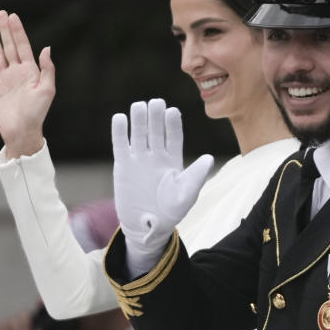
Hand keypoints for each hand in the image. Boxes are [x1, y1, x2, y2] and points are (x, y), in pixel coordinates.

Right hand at [0, 10, 54, 157]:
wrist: (22, 131)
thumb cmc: (37, 113)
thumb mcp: (47, 90)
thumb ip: (47, 69)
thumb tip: (47, 48)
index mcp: (31, 72)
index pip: (23, 46)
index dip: (18, 31)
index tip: (13, 16)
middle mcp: (17, 73)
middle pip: (10, 47)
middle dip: (6, 30)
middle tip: (1, 13)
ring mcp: (5, 81)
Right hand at [0, 307, 66, 329]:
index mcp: (40, 321)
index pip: (40, 308)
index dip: (41, 304)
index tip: (41, 302)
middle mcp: (27, 317)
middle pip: (24, 316)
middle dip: (24, 328)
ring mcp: (14, 320)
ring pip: (12, 323)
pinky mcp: (2, 326)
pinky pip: (3, 329)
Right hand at [111, 99, 212, 266]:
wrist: (148, 227)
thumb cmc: (171, 212)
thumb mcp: (187, 195)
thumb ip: (196, 176)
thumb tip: (209, 159)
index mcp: (174, 160)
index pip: (174, 136)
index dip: (173, 124)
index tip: (172, 111)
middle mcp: (157, 155)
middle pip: (156, 130)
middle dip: (156, 116)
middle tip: (156, 102)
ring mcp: (139, 159)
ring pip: (139, 133)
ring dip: (139, 120)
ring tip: (139, 105)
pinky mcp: (123, 165)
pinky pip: (121, 145)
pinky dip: (120, 131)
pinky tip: (120, 118)